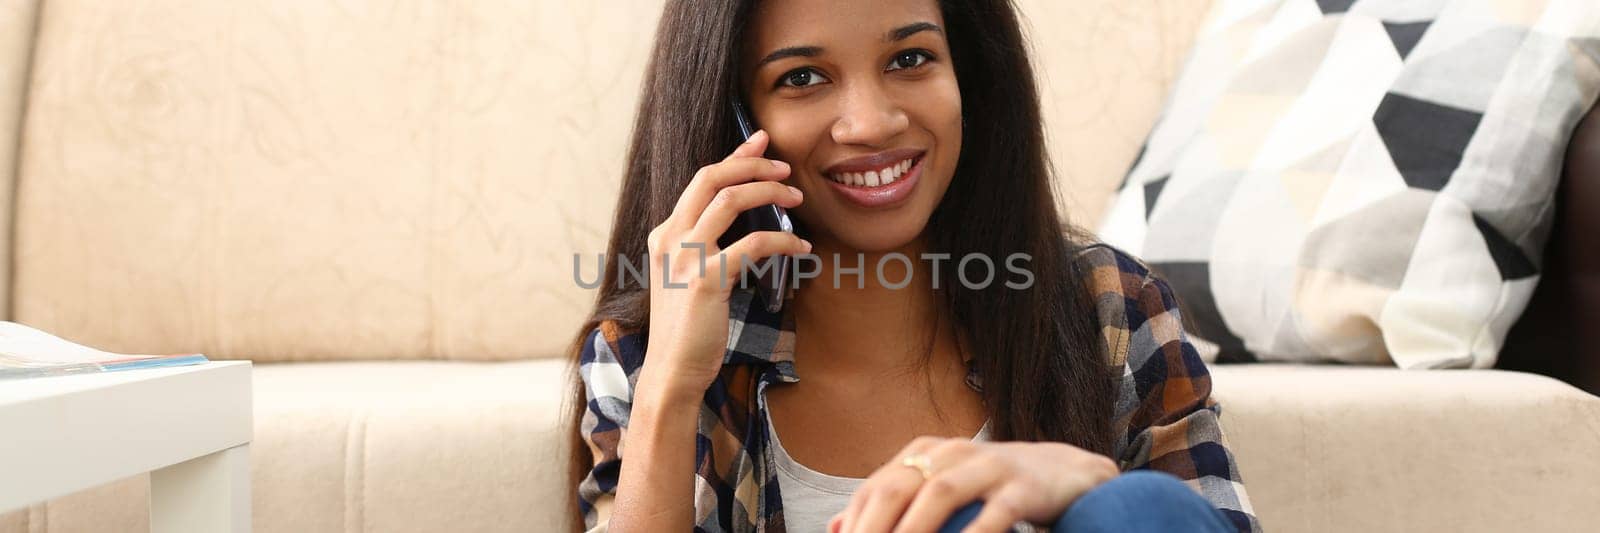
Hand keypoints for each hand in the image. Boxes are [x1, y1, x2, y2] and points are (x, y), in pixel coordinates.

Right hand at [639, 130, 809, 395]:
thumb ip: (705, 249)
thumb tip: (743, 224)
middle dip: (752, 164)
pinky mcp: (706, 279)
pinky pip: (753, 244)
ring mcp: (684, 258)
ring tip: (797, 198)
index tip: (761, 142)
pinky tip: (802, 248)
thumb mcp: (687, 280)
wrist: (672, 372)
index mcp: (664, 235)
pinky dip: (784, 240)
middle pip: (711, 178)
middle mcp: (669, 239)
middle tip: (786, 167)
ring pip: (730, 200)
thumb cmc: (688, 330)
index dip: (734, 158)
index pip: (701, 181)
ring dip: (769, 192)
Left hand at [828, 437, 1118, 532]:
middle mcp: (953, 452)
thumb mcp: (941, 485)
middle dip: (874, 525)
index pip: (878, 486)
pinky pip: (994, 515)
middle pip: (900, 486)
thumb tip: (836, 526)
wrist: (1064, 473)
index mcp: (927, 451)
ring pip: (941, 494)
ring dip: (914, 529)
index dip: (855, 520)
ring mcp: (989, 466)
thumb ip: (895, 503)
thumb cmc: (993, 486)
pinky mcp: (1023, 488)